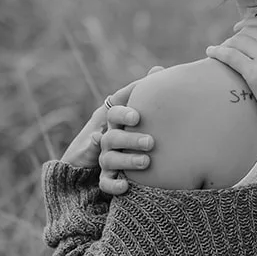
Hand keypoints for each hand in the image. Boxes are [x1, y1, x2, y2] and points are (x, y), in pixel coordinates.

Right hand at [59, 70, 160, 193]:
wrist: (99, 162)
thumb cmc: (128, 131)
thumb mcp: (136, 114)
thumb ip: (144, 94)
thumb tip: (158, 69)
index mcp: (113, 119)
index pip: (114, 111)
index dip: (123, 114)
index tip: (137, 117)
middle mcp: (106, 136)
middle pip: (112, 136)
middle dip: (130, 139)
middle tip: (151, 143)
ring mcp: (102, 157)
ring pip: (109, 159)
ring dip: (127, 160)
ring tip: (146, 162)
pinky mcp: (101, 177)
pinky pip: (104, 183)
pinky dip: (113, 185)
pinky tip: (126, 186)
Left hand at [206, 15, 256, 152]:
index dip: (253, 24)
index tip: (246, 30)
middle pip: (251, 30)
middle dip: (239, 33)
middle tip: (232, 40)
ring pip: (239, 40)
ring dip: (228, 43)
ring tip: (221, 49)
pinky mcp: (255, 74)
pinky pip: (230, 55)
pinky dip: (218, 52)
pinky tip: (212, 52)